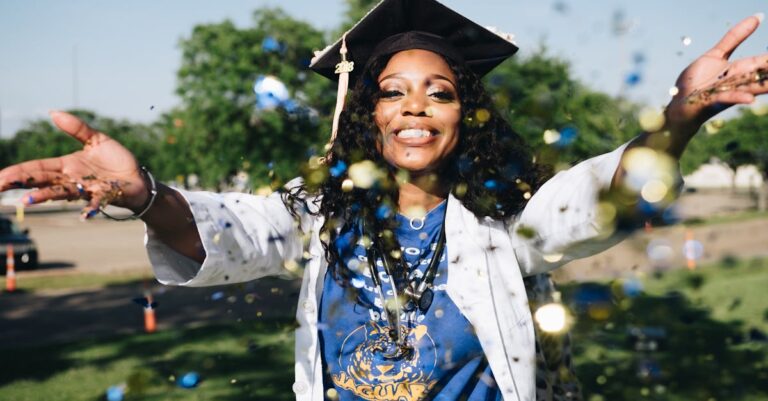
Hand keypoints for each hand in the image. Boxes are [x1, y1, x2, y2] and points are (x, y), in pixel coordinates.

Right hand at [0, 111, 148, 218]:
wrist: (138, 178)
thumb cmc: (116, 160)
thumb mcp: (97, 139)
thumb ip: (77, 128)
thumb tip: (53, 112)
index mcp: (66, 165)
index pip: (36, 168)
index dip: (18, 172)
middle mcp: (72, 179)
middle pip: (42, 181)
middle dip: (21, 184)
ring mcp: (86, 189)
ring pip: (62, 193)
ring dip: (45, 196)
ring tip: (27, 200)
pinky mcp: (104, 195)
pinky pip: (96, 203)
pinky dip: (90, 208)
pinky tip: (84, 214)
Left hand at [666, 13, 766, 137]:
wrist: (680, 104)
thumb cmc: (697, 80)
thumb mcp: (715, 55)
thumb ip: (734, 38)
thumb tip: (758, 17)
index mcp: (740, 69)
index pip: (763, 62)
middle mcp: (738, 82)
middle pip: (761, 75)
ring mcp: (727, 92)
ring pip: (750, 88)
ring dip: (765, 86)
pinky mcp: (713, 101)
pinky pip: (727, 99)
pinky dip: (738, 98)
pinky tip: (750, 99)